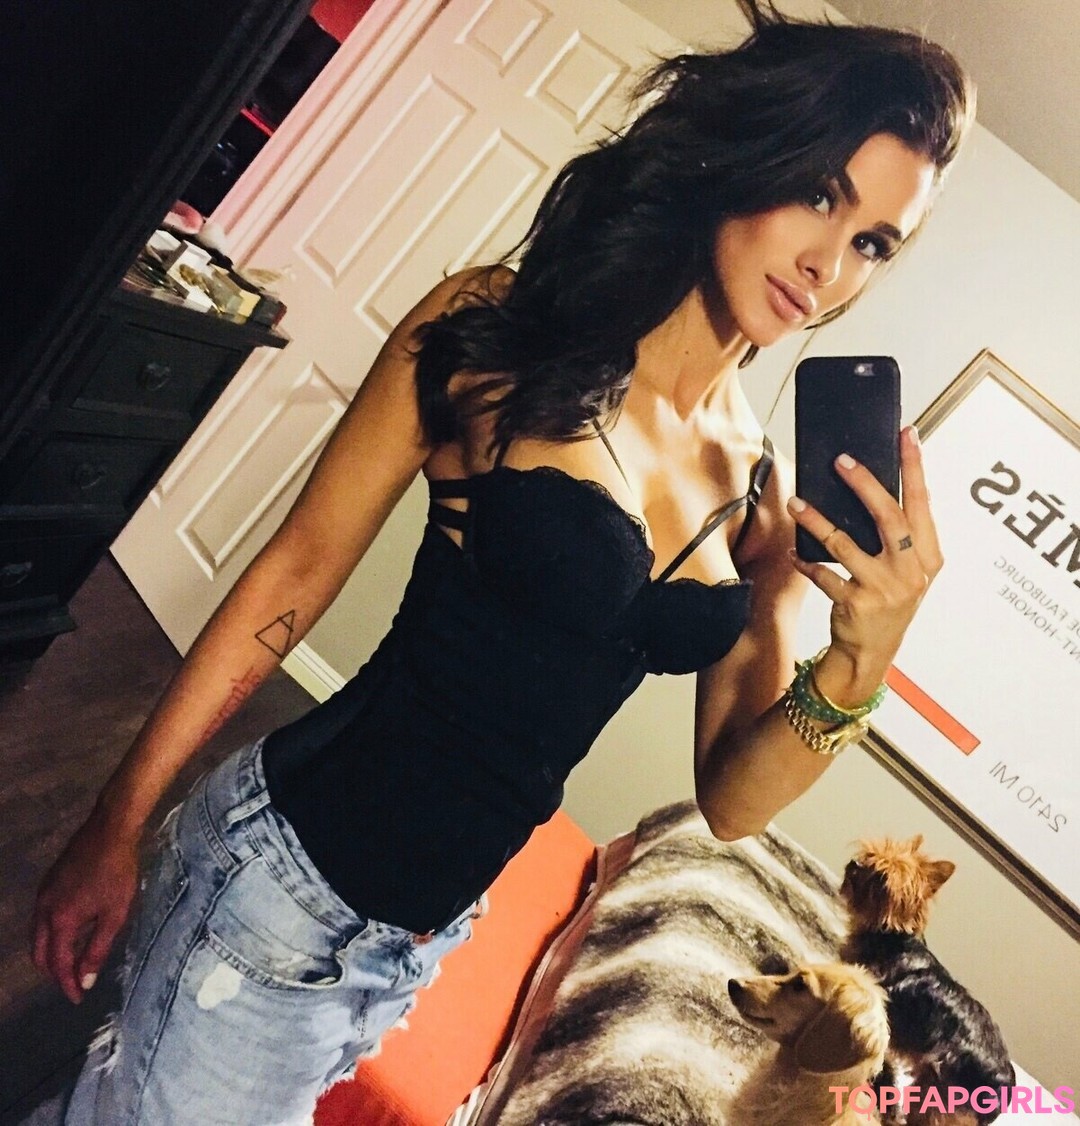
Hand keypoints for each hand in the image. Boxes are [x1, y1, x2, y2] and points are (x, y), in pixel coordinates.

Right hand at [31, 809, 140, 1004]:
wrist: (110, 829)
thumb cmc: (118, 871)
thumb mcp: (115, 913)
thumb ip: (97, 949)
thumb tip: (84, 981)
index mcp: (60, 920)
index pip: (56, 964)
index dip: (66, 984)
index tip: (77, 999)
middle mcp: (44, 910)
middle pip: (39, 953)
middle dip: (53, 972)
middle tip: (73, 983)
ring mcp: (43, 894)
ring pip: (36, 936)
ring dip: (50, 953)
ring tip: (72, 963)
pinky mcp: (49, 882)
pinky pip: (41, 919)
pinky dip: (50, 934)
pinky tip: (69, 933)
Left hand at [786, 426, 941, 698]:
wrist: (871, 654)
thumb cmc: (886, 602)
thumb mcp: (905, 570)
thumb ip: (897, 535)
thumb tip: (868, 486)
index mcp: (929, 556)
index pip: (922, 502)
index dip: (915, 467)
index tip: (906, 435)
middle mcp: (912, 572)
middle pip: (889, 516)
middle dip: (865, 484)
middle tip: (841, 461)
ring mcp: (885, 589)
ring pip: (846, 543)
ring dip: (817, 521)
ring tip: (797, 504)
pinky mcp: (857, 604)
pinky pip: (824, 574)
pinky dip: (806, 562)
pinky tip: (795, 552)